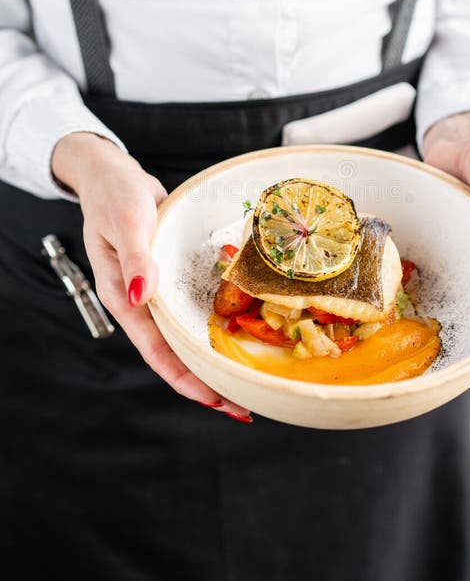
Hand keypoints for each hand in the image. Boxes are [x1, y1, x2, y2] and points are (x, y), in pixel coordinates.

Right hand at [51, 132, 251, 421]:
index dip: (186, 379)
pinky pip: (192, 310)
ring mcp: (156, 292)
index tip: (215, 400)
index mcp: (124, 299)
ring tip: (246, 379)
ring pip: (185, 336)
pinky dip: (212, 326)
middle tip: (243, 405)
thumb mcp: (126, 224)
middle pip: (174, 354)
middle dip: (206, 382)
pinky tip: (237, 332)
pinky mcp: (171, 277)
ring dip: (212, 359)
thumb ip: (135, 260)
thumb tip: (142, 297)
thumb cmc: (115, 196)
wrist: (114, 175)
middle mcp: (141, 303)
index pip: (157, 352)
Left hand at [421, 110, 469, 371]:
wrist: (458, 131)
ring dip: (420, 318)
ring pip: (432, 291)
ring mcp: (442, 250)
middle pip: (464, 305)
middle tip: (439, 369)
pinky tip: (380, 303)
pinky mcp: (418, 237)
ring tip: (405, 349)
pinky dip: (397, 284)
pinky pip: (407, 265)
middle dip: (455, 338)